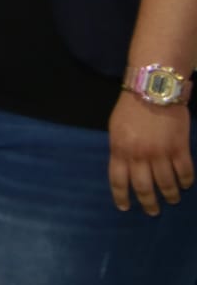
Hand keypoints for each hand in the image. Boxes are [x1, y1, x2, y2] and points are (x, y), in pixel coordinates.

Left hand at [108, 90, 195, 214]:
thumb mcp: (116, 129)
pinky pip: (184, 172)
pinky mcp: (180, 149)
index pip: (118, 180)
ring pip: (166, 184)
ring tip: (172, 200)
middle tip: (153, 211)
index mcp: (120, 149)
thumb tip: (124, 168)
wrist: (153, 91)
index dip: (121, 196)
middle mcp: (139, 155)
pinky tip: (185, 185)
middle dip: (148, 202)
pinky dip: (185, 182)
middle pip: (143, 187)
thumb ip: (120, 149)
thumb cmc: (131, 108)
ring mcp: (161, 153)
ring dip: (170, 195)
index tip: (125, 207)